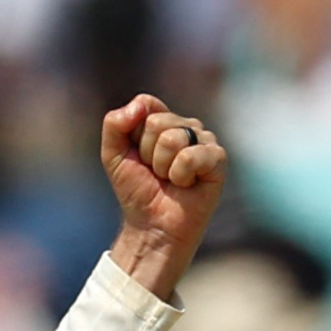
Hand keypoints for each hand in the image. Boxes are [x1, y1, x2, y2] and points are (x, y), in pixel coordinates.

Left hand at [99, 93, 226, 294]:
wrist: (151, 225)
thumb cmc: (137, 191)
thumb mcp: (112, 155)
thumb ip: (115, 124)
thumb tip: (140, 105)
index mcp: (164, 121)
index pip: (147, 104)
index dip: (134, 134)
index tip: (138, 156)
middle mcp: (187, 126)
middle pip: (156, 122)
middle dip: (147, 153)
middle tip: (156, 173)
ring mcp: (205, 141)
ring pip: (173, 138)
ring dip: (162, 167)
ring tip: (170, 180)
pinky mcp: (218, 159)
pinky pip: (191, 156)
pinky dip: (180, 175)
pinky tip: (186, 185)